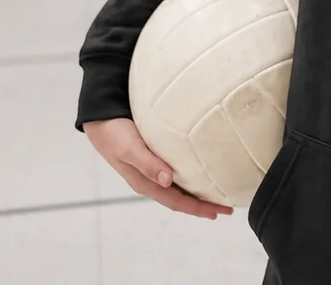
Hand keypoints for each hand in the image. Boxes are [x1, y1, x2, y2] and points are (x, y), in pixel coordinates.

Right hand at [84, 118, 232, 218]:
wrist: (102, 118)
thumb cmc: (114, 134)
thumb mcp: (129, 149)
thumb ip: (148, 164)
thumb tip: (167, 181)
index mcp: (145, 182)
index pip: (175, 201)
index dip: (196, 208)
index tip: (217, 212)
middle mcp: (152, 179)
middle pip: (182, 197)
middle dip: (204, 204)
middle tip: (228, 207)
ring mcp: (154, 169)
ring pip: (181, 186)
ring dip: (200, 192)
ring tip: (221, 193)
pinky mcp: (157, 156)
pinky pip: (179, 172)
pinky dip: (193, 176)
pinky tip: (205, 172)